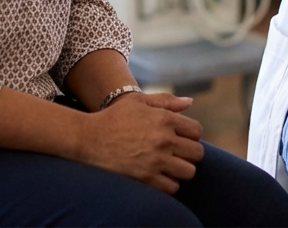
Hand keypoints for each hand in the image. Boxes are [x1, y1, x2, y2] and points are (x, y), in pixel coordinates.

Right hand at [76, 91, 204, 193]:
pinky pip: (172, 187)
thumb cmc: (115, 117)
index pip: (197, 131)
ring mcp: (156, 161)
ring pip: (188, 172)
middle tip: (177, 151)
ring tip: (170, 164)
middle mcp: (164, 140)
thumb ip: (166, 101)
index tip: (182, 136)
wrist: (90, 138)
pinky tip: (160, 174)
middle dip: (190, 152)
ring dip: (181, 168)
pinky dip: (169, 183)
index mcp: (164, 119)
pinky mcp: (146, 178)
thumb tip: (190, 102)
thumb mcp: (139, 101)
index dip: (192, 134)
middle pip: (197, 153)